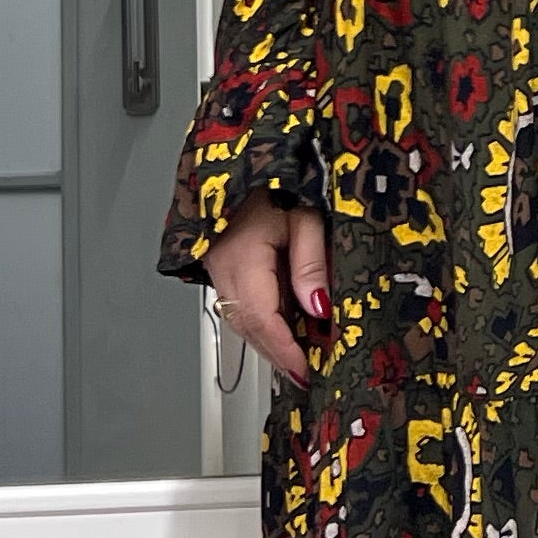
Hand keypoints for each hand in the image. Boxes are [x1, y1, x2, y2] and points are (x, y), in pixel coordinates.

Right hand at [206, 192, 328, 390]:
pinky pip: (240, 306)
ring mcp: (219, 271)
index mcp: (242, 259)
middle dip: (279, 354)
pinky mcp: (222, 269)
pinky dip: (263, 323)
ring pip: (243, 321)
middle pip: (251, 328)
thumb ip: (310, 262)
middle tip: (307, 373)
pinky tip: (285, 329)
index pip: (263, 319)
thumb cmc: (273, 183)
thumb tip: (318, 307)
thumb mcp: (304, 216)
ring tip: (300, 357)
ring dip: (271, 341)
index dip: (285, 351)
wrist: (242, 163)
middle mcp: (223, 271)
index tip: (305, 372)